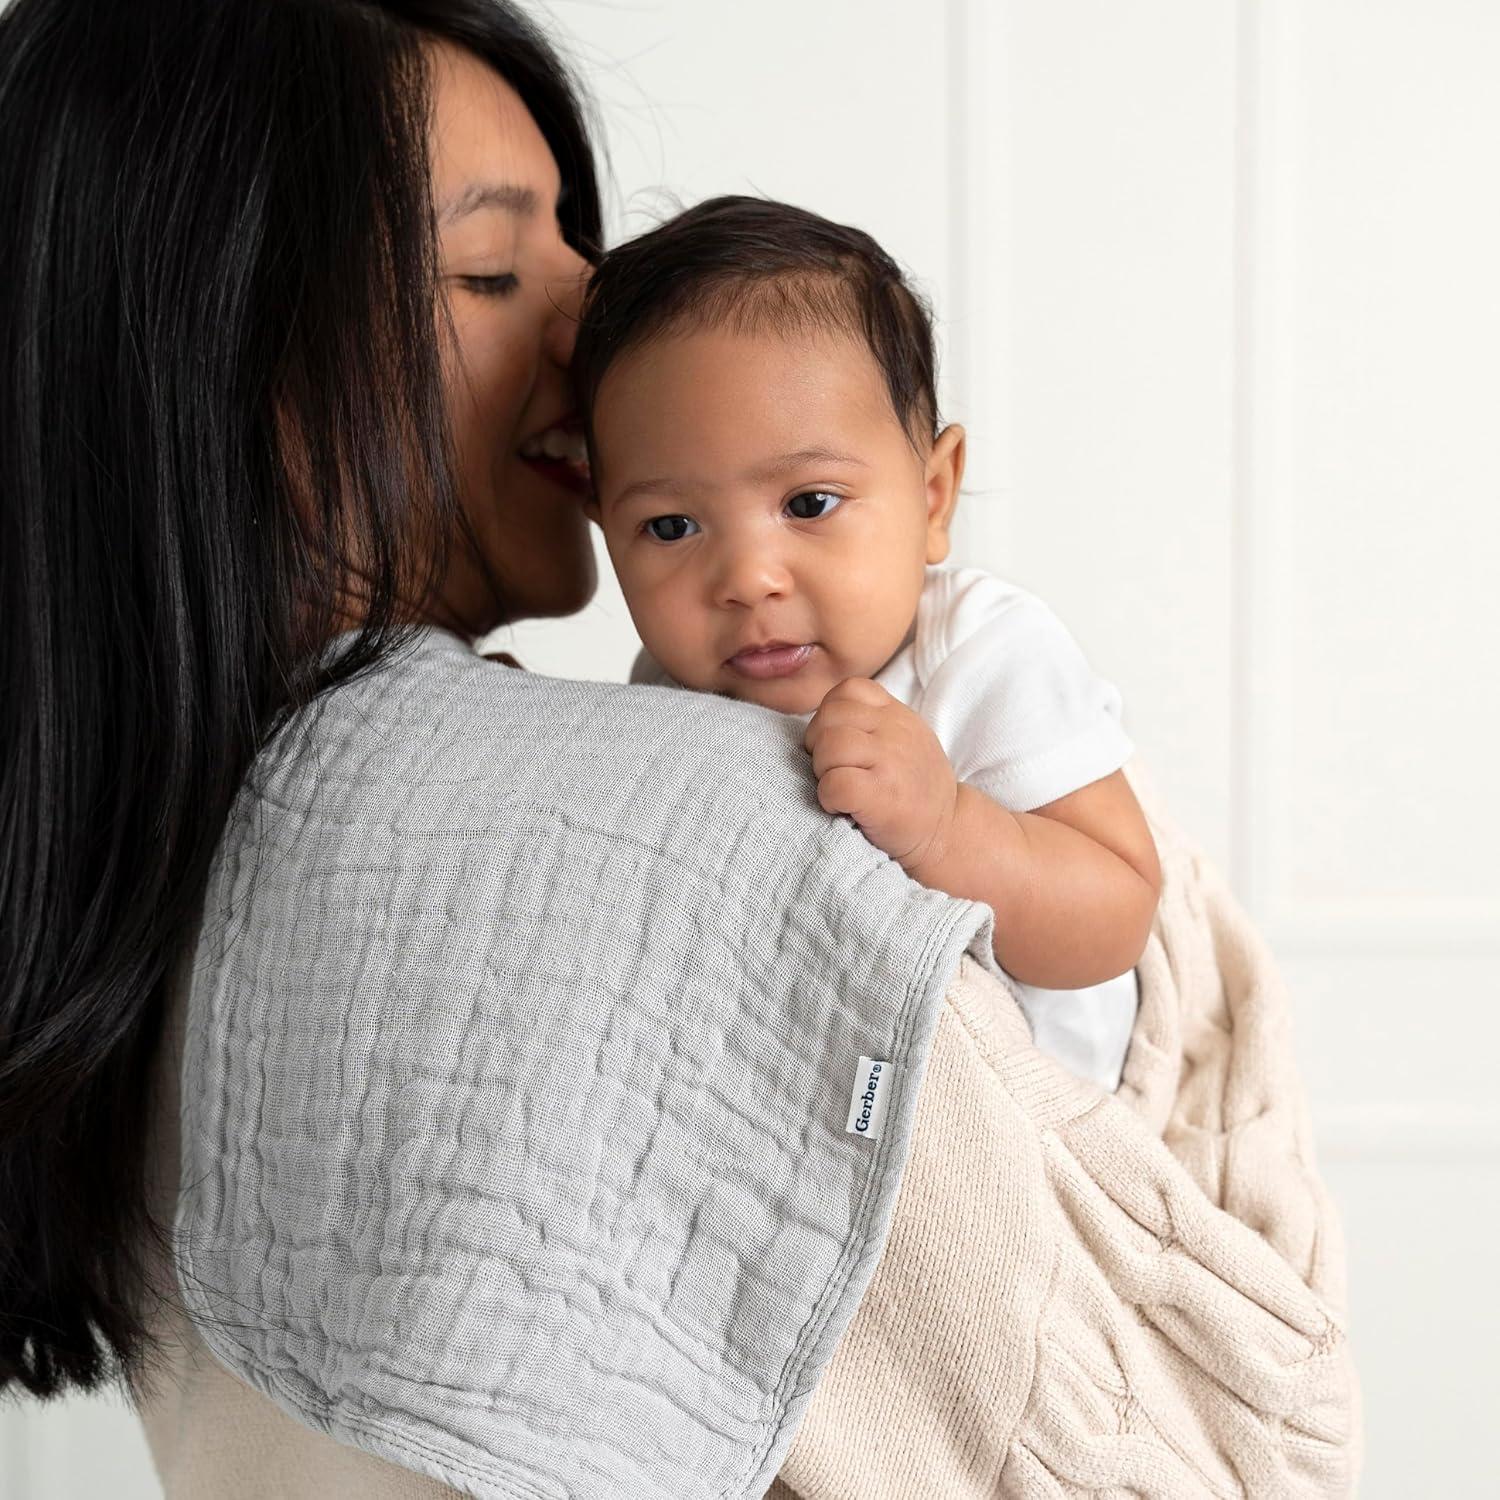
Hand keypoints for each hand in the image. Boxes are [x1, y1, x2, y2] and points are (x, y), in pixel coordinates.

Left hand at [803, 677, 958, 875]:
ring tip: (839, 786)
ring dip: (823, 770)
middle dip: (819, 743)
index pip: (849, 689)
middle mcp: (895, 731)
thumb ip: (871, 721)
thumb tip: (823, 721)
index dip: (830, 714)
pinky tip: (841, 806)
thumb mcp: (904, 739)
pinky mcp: (880, 795)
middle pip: (830, 716)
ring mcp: (889, 761)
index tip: (837, 743)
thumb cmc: (914, 788)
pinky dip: (828, 797)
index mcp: (897, 714)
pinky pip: (834, 783)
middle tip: (834, 770)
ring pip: (829, 745)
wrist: (947, 830)